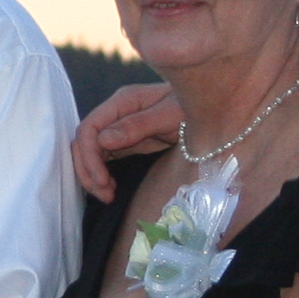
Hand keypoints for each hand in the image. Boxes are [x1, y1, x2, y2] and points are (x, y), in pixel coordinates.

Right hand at [73, 79, 183, 202]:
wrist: (213, 106)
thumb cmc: (195, 107)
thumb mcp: (170, 115)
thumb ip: (137, 125)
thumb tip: (103, 140)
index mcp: (123, 101)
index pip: (89, 129)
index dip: (89, 157)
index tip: (102, 181)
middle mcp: (117, 112)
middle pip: (85, 142)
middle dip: (88, 170)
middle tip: (105, 195)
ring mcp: (121, 126)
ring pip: (92, 152)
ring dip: (94, 175)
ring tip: (109, 195)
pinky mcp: (128, 139)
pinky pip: (105, 157)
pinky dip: (104, 174)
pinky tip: (113, 188)